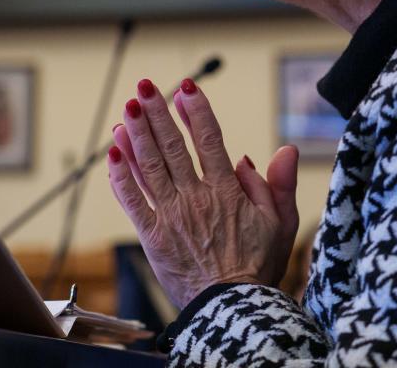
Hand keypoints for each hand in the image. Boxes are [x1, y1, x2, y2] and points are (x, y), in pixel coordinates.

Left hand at [107, 77, 299, 307]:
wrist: (232, 310)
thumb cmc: (258, 266)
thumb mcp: (282, 223)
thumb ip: (279, 184)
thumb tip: (281, 149)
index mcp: (228, 192)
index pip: (210, 141)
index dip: (197, 111)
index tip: (186, 87)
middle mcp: (196, 198)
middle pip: (173, 147)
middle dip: (157, 113)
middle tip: (145, 87)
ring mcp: (171, 216)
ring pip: (150, 167)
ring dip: (136, 135)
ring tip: (127, 107)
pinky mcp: (152, 236)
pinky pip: (132, 201)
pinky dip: (121, 176)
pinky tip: (113, 152)